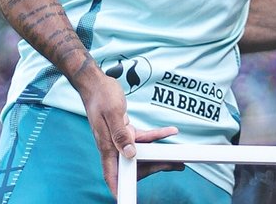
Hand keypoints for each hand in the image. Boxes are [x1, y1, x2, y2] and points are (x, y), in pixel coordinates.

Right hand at [80, 73, 178, 195]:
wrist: (96, 83)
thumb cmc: (101, 96)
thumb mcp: (112, 113)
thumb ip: (121, 134)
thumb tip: (130, 154)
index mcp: (106, 145)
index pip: (111, 173)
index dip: (118, 188)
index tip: (125, 198)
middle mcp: (113, 145)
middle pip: (133, 164)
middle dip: (154, 167)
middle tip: (176, 166)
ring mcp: (119, 138)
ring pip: (141, 152)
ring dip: (159, 154)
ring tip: (178, 158)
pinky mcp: (125, 130)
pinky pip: (143, 137)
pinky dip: (156, 136)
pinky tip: (170, 132)